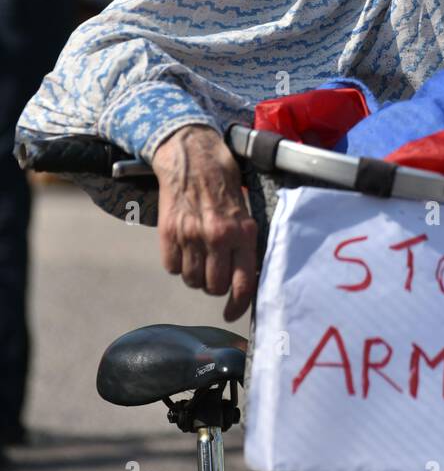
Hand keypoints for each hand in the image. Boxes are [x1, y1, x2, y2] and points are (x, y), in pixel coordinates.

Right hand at [151, 125, 257, 321]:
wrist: (192, 155)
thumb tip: (247, 277)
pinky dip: (176, 263)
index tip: (231, 314)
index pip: (242, 283)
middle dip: (214, 285)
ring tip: (198, 256)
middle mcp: (218, 236)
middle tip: (213, 270)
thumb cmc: (223, 182)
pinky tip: (183, 247)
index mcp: (243, 232)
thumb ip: (245, 243)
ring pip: (191, 280)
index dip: (238, 305)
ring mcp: (191, 235)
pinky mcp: (169, 232)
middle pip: (214, 287)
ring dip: (194, 275)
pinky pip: (171, 268)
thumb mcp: (245, 211)